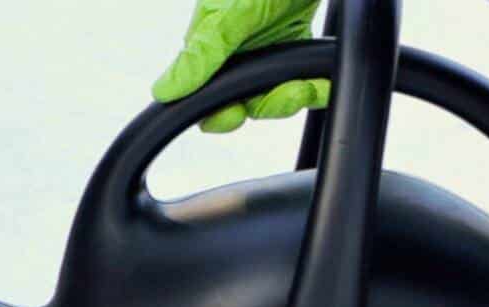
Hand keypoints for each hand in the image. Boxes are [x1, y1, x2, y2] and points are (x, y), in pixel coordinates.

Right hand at [153, 0, 329, 131]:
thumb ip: (203, 52)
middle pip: (243, 101)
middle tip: (287, 92)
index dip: (219, 112)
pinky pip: (302, 78)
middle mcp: (236, 50)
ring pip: (274, 95)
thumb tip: (166, 89)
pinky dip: (316, 85)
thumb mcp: (233, 11)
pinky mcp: (295, 44)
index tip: (235, 112)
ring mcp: (266, 48)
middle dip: (267, 104)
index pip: (205, 95)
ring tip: (308, 83)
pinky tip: (322, 78)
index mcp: (209, 42)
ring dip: (296, 95)